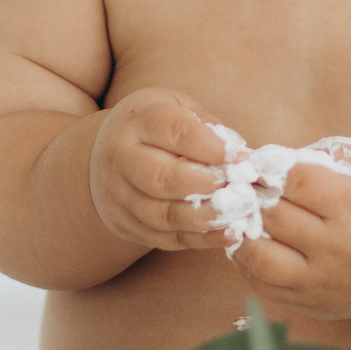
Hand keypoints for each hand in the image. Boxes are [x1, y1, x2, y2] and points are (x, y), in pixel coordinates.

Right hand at [89, 89, 230, 252]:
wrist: (107, 153)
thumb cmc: (156, 129)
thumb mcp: (179, 109)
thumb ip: (209, 128)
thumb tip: (243, 156)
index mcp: (138, 121)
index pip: (173, 130)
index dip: (211, 146)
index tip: (241, 157)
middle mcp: (120, 157)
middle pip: (162, 178)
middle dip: (205, 185)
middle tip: (237, 187)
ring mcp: (117, 195)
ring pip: (162, 215)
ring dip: (206, 218)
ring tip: (237, 213)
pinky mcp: (124, 223)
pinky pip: (164, 238)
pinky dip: (201, 240)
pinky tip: (228, 234)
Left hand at [228, 155, 350, 321]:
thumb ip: (344, 157)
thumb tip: (297, 153)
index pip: (299, 181)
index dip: (274, 167)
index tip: (265, 165)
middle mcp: (336, 245)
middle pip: (275, 214)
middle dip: (255, 195)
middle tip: (247, 187)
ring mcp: (319, 278)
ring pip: (261, 255)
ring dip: (242, 232)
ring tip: (242, 217)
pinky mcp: (307, 301)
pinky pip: (262, 284)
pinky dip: (244, 263)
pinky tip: (245, 243)